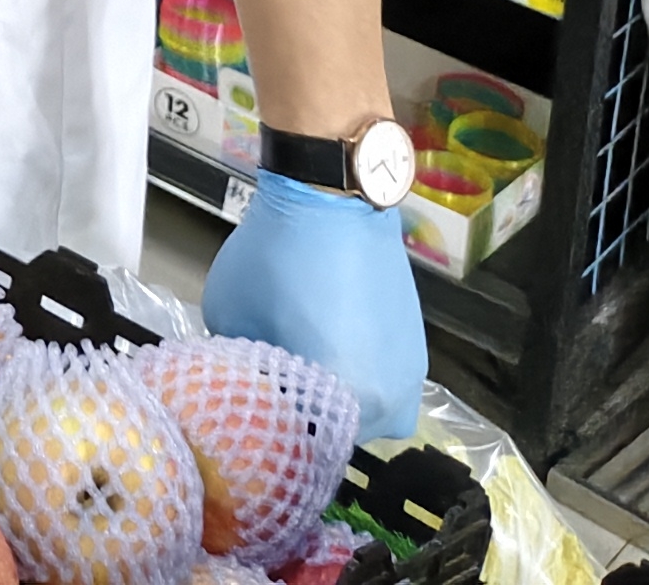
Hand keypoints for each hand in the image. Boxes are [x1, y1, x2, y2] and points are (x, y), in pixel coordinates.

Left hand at [204, 171, 425, 436]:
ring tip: (303, 364)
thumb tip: (246, 385)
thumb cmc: (277, 258)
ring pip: (367, 411)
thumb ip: (242, 368)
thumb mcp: (229, 319)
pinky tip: (330, 342)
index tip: (250, 416)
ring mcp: (410, 374)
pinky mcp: (418, 345)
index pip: (305, 449)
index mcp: (348, 402)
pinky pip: (383, 380)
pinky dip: (358, 372)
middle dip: (306, 419)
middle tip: (274, 392)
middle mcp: (390, 400)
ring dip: (337, 398)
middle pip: (340, 435)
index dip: (272, 435)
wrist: (334, 199)